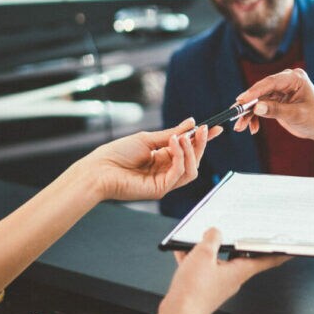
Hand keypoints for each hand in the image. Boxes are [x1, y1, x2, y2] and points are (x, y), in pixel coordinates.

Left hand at [85, 118, 219, 200]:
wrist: (98, 170)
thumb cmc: (116, 154)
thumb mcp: (147, 139)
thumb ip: (171, 134)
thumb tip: (191, 123)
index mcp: (162, 159)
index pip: (188, 150)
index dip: (202, 140)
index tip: (215, 128)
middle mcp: (166, 172)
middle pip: (193, 161)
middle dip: (200, 144)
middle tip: (204, 129)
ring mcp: (164, 182)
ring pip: (191, 170)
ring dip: (191, 151)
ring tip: (182, 137)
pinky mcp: (160, 189)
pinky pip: (179, 173)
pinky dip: (180, 157)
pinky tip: (173, 144)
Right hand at [153, 228, 289, 313]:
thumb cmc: (193, 292)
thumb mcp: (203, 255)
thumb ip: (211, 239)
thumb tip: (214, 232)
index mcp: (239, 272)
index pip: (266, 260)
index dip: (279, 253)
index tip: (290, 249)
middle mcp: (231, 280)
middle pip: (240, 257)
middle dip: (236, 243)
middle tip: (237, 231)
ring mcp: (217, 285)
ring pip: (217, 261)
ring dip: (209, 250)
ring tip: (198, 239)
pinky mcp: (203, 289)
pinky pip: (202, 269)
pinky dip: (194, 259)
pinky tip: (183, 252)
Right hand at [233, 68, 313, 140]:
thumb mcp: (297, 116)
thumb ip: (277, 111)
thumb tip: (256, 108)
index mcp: (294, 78)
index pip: (270, 82)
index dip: (253, 92)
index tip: (240, 100)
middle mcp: (285, 81)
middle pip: (261, 91)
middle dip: (247, 105)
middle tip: (234, 115)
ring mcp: (280, 90)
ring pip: (258, 100)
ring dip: (248, 114)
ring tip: (240, 127)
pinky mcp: (276, 99)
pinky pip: (261, 106)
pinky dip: (255, 117)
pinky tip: (253, 128)